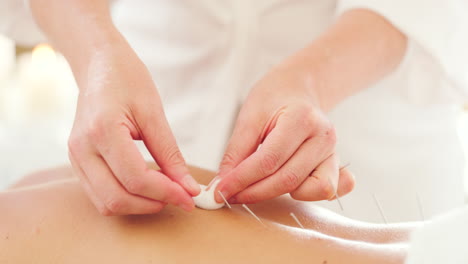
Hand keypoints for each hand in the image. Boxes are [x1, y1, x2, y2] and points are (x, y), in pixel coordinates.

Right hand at [68, 44, 199, 214]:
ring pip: (106, 203)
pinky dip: (125, 198)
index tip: (190, 196)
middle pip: (117, 198)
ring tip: (165, 192)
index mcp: (102, 130)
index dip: (166, 192)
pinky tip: (147, 188)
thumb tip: (188, 187)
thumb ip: (169, 154)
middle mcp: (82, 149)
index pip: (136, 178)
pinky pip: (99, 195)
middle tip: (181, 197)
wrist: (98, 66)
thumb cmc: (127, 80)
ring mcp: (75, 158)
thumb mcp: (154, 113)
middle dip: (153, 204)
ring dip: (139, 206)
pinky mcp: (77, 162)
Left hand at [215, 65, 353, 203]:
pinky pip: (330, 191)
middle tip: (230, 195)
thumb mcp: (249, 116)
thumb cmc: (273, 99)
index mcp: (302, 118)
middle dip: (254, 192)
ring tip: (257, 185)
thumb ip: (236, 152)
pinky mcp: (336, 165)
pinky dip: (309, 196)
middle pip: (287, 179)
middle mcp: (323, 137)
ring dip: (278, 194)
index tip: (221, 191)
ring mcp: (333, 152)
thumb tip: (223, 184)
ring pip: (308, 190)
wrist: (298, 89)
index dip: (242, 180)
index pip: (269, 160)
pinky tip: (289, 189)